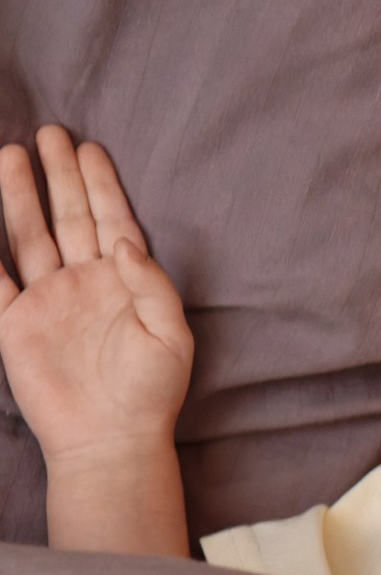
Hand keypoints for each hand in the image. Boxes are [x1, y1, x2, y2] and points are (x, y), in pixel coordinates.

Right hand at [1, 127, 195, 554]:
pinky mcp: (15, 326)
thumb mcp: (170, 335)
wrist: (109, 443)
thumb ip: (150, 283)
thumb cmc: (149, 395)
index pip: (110, 221)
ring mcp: (47, 302)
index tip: (89, 147)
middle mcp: (82, 285)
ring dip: (20, 197)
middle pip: (67, 217)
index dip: (100, 184)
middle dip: (58, 175)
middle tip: (49, 132)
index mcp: (122, 284)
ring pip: (28, 236)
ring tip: (10, 153)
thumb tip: (122, 239)